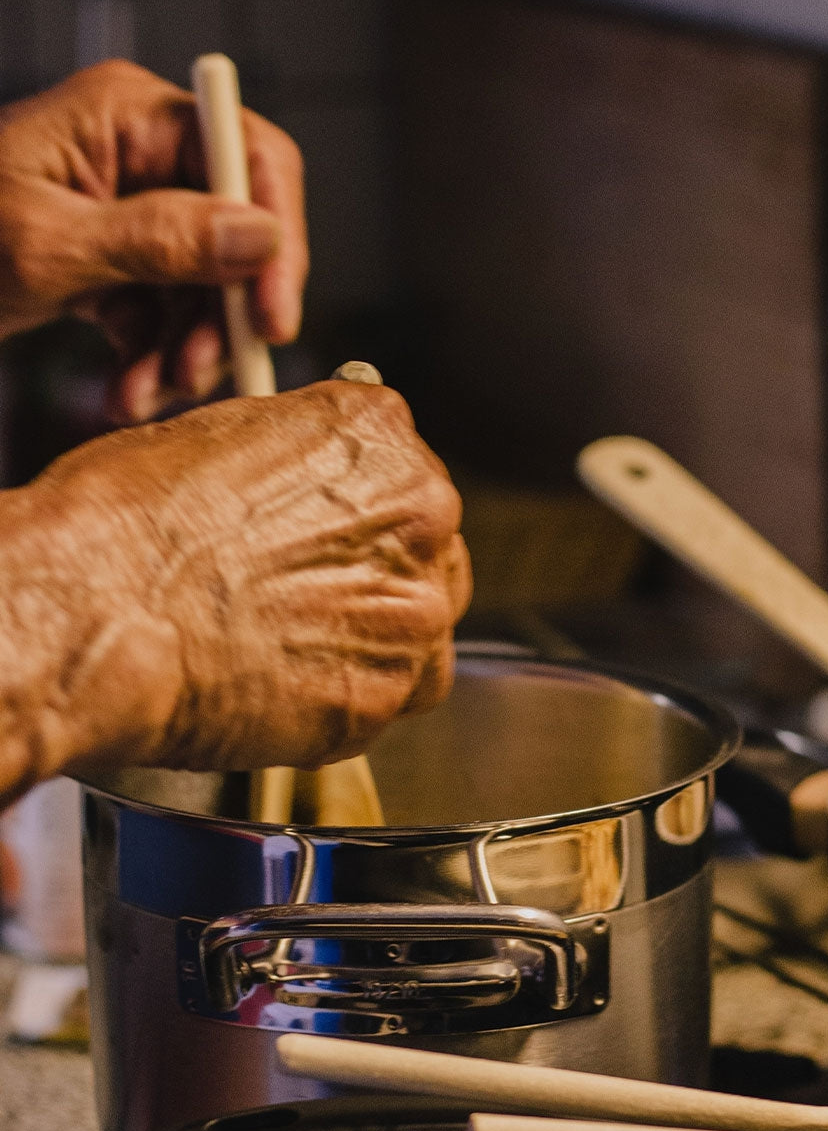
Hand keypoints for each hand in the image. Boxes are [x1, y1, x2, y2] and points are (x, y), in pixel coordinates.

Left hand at [0, 59, 306, 420]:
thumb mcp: (49, 244)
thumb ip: (159, 239)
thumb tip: (260, 237)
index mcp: (129, 117)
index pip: (249, 157)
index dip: (279, 238)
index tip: (273, 318)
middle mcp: (144, 158)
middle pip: (239, 235)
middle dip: (223, 316)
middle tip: (204, 373)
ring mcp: (136, 212)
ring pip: (209, 289)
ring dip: (187, 352)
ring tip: (147, 394)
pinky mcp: (125, 262)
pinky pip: (172, 315)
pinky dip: (156, 359)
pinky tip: (129, 390)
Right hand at [0, 379, 470, 798]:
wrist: (98, 618)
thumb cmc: (128, 526)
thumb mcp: (221, 438)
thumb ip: (297, 456)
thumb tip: (303, 478)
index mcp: (379, 436)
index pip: (404, 468)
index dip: (360, 508)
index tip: (332, 532)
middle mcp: (420, 518)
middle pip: (426, 549)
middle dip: (377, 571)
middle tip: (309, 594)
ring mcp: (413, 612)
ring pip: (419, 626)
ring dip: (374, 635)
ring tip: (295, 645)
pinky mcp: (388, 693)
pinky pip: (393, 694)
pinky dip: (354, 694)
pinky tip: (293, 684)